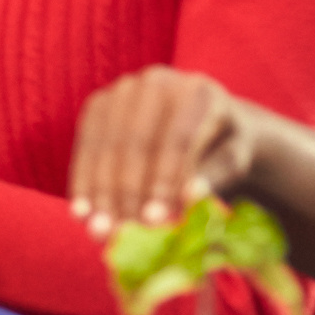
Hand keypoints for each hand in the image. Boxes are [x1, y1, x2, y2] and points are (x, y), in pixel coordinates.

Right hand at [70, 68, 257, 241]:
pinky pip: (85, 145)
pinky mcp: (98, 104)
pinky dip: (82, 181)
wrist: (205, 121)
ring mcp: (123, 90)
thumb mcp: (234, 160)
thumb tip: (190, 196)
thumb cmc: (223, 147)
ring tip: (99, 232)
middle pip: (136, 142)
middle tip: (122, 233)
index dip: (164, 181)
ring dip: (100, 193)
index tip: (155, 221)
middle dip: (126, 192)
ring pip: (106, 145)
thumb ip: (216, 175)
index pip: (177, 139)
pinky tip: (80, 213)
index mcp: (199, 91)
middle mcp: (157, 82)